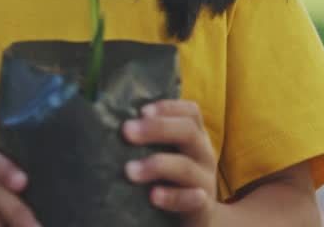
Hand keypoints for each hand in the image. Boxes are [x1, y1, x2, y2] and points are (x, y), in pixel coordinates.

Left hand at [124, 100, 219, 226]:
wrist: (202, 220)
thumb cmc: (176, 182)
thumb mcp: (173, 156)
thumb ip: (154, 141)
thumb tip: (119, 125)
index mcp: (196, 139)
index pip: (191, 112)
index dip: (168, 107)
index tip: (142, 111)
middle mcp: (204, 155)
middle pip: (188, 131)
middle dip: (157, 128)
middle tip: (127, 131)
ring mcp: (205, 182)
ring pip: (186, 166)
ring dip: (157, 164)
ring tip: (130, 170)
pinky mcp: (203, 209)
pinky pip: (193, 200)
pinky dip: (173, 196)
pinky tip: (154, 196)